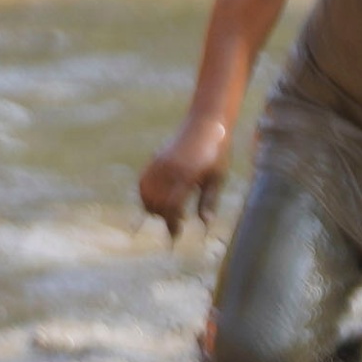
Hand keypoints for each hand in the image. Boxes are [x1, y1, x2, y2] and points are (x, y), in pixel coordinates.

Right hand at [138, 115, 229, 235]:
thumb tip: (205, 223)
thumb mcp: (217, 178)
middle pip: (156, 202)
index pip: (172, 206)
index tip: (175, 236)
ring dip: (153, 207)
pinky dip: (146, 194)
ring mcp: (159, 163)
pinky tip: (157, 201)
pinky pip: (143, 182)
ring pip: (145, 193)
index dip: (172, 223)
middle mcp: (168, 170)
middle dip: (163, 217)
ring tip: (167, 214)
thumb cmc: (217, 153)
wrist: (206, 124)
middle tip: (175, 227)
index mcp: (186, 175)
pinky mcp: (155, 159)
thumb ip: (209, 200)